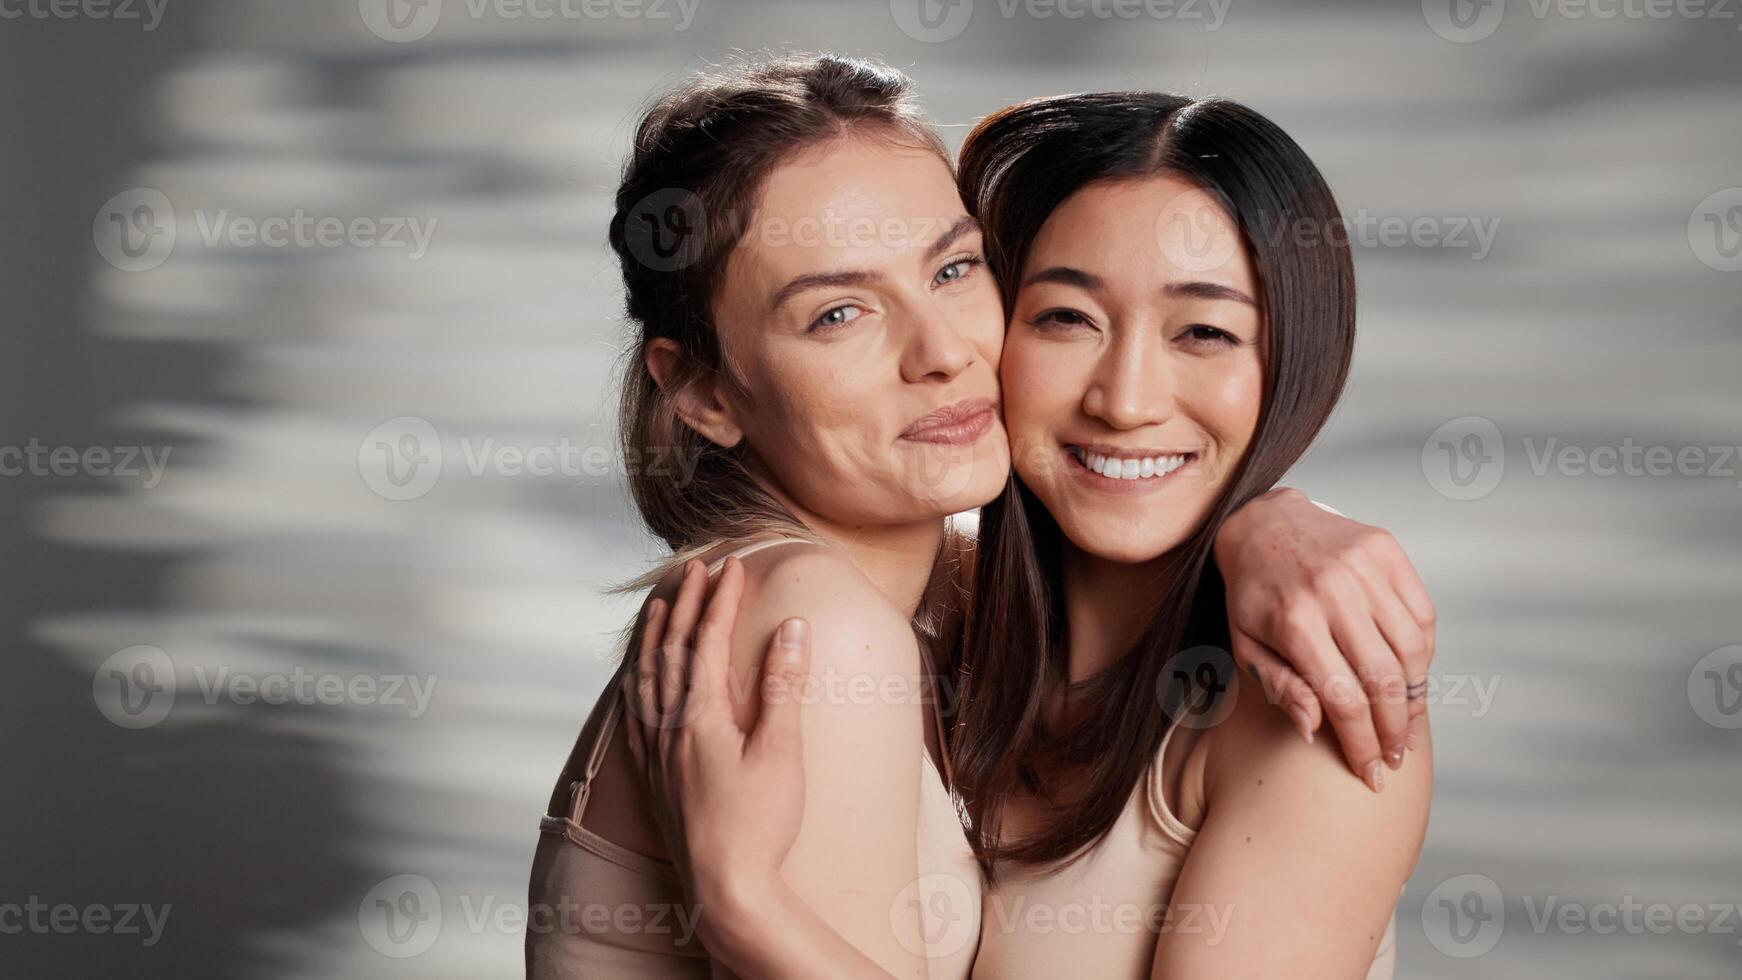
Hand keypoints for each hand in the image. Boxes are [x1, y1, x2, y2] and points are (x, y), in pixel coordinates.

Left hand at [623, 557, 812, 913]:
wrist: (726, 889)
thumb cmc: (759, 824)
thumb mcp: (781, 750)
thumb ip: (782, 685)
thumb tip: (793, 627)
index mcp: (700, 717)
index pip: (707, 641)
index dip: (720, 600)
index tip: (732, 566)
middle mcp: (669, 729)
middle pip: (670, 650)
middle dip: (685, 604)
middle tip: (697, 569)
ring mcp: (656, 754)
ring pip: (645, 678)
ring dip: (654, 636)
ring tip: (660, 605)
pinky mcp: (653, 778)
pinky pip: (634, 714)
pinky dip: (636, 681)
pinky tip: (638, 678)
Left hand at [1213, 488, 1435, 791]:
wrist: (1262, 521)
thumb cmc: (1253, 593)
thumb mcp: (1245, 643)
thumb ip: (1280, 688)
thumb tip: (1314, 730)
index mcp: (1294, 621)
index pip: (1344, 698)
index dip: (1362, 743)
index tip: (1371, 773)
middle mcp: (1333, 592)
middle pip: (1384, 679)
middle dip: (1395, 729)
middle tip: (1396, 756)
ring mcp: (1364, 567)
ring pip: (1412, 649)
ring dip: (1416, 696)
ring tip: (1407, 726)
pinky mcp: (1386, 550)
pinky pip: (1422, 613)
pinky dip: (1424, 652)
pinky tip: (1413, 677)